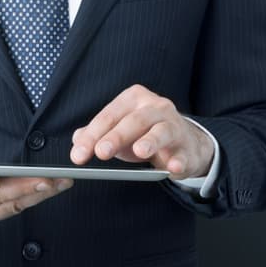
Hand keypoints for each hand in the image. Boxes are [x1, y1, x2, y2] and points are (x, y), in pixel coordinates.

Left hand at [70, 84, 213, 179]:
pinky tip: (173, 167)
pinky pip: (183, 154)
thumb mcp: (118, 130)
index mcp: (133, 99)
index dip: (91, 136)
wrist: (183, 143)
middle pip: (133, 121)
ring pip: (161, 131)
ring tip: (140, 151)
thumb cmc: (143, 134)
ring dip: (150, 141)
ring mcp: (174, 125)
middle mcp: (155, 107)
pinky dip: (179, 160)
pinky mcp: (188, 147)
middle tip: (100, 153)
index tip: (78, 155)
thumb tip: (77, 139)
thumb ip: (95, 134)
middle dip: (115, 137)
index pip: (108, 116)